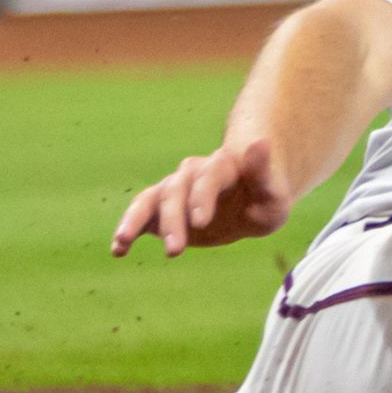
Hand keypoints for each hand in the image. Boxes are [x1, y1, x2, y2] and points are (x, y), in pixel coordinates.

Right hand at [110, 139, 287, 257]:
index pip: (209, 177)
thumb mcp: (273, 193)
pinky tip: (118, 250)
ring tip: (122, 240)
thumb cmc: (264, 200)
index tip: (201, 222)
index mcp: (222, 167)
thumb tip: (261, 141)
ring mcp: (173, 189)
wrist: (249, 204)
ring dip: (135, 220)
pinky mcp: (161, 209)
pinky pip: (139, 216)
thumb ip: (264, 172)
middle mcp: (192, 174)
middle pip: (176, 191)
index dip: (202, 197)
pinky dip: (128, 230)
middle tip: (175, 251)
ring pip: (149, 199)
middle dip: (173, 220)